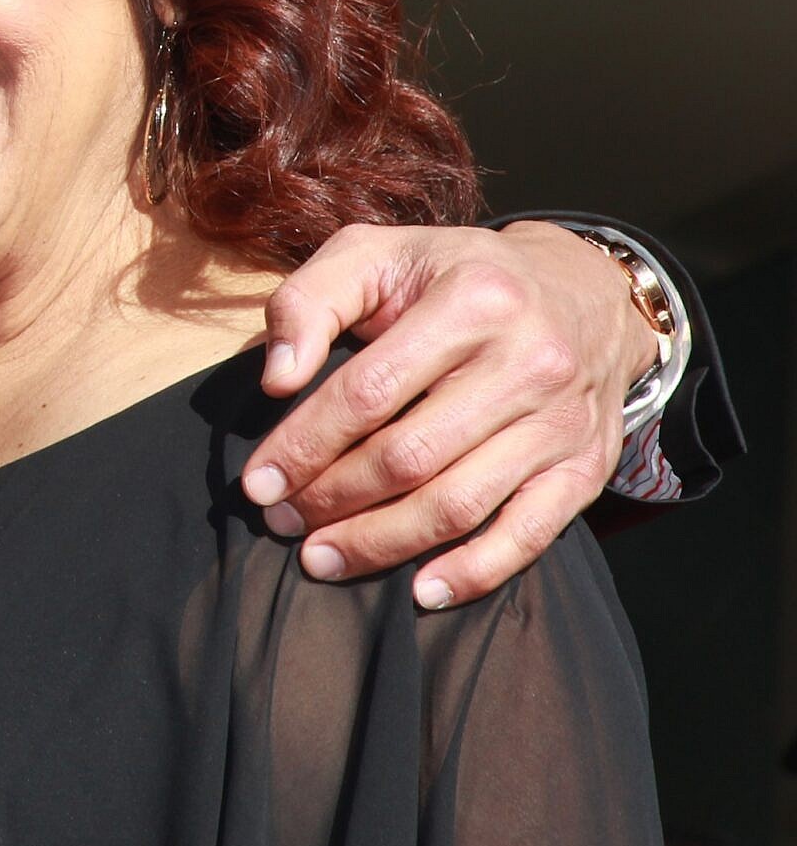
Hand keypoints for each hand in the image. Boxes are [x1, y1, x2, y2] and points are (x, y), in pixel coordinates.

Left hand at [239, 220, 657, 607]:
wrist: (582, 292)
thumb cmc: (453, 274)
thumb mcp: (375, 255)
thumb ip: (310, 301)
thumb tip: (276, 378)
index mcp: (471, 300)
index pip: (369, 391)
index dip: (306, 443)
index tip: (259, 481)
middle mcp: (527, 362)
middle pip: (410, 456)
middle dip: (333, 498)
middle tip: (281, 523)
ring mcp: (560, 422)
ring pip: (460, 503)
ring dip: (381, 542)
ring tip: (322, 557)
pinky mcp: (585, 467)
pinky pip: (529, 534)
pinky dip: (475, 571)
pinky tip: (421, 590)